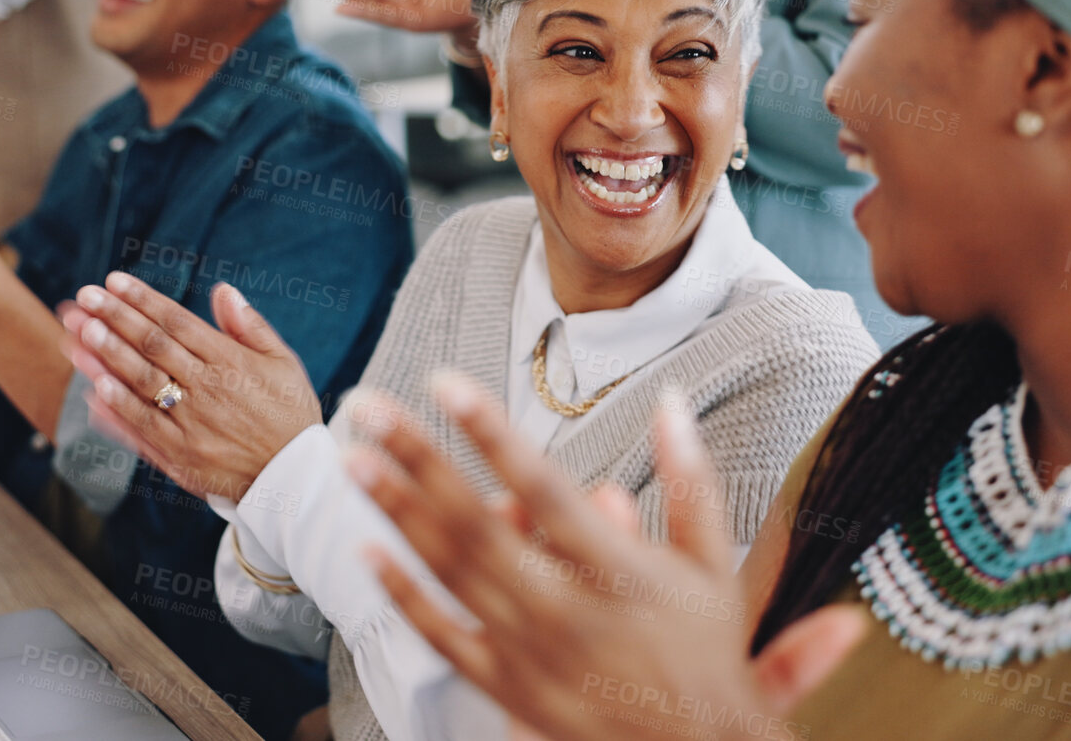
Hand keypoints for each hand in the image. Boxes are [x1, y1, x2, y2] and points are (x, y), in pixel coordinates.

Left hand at [58, 271, 321, 499]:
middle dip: (114, 318)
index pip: (176, 322)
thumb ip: (250, 327)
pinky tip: (94, 388)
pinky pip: (142, 429)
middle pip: (152, 346)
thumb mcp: (283, 363)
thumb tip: (223, 291)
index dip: (142, 300)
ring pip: (140, 383)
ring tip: (78, 331)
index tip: (114, 281)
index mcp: (230, 362)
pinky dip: (118, 409)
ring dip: (106, 356)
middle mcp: (207, 389)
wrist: (296, 479)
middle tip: (84, 296)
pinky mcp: (181, 457)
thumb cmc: (290, 415)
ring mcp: (191, 424)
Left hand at [349, 374, 865, 740]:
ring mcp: (529, 652)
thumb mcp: (715, 564)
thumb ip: (690, 479)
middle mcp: (565, 610)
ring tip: (355, 459)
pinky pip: (444, 638)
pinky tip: (365, 552)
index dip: (491, 434)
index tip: (445, 382)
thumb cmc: (706, 651)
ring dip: (398, 513)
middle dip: (417, 460)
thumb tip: (671, 400)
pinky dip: (402, 598)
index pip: (543, 488)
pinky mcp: (507, 688)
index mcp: (619, 571)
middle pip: (477, 523)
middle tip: (368, 407)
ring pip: (451, 572)